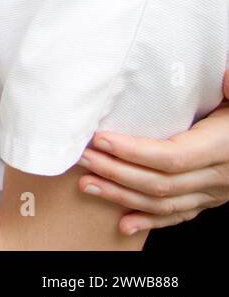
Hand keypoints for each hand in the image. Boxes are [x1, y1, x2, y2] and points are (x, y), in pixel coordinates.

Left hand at [76, 72, 228, 234]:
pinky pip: (178, 215)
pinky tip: (123, 223)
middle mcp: (220, 176)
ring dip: (122, 196)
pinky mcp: (210, 199)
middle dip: (116, 172)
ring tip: (87, 185)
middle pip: (160, 183)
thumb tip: (224, 74)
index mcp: (222, 147)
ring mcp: (215, 192)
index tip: (100, 140)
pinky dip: (149, 221)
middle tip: (82, 158)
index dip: (133, 152)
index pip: (171, 157)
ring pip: (164, 203)